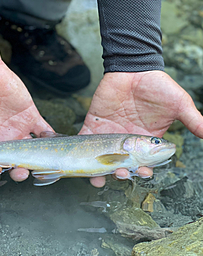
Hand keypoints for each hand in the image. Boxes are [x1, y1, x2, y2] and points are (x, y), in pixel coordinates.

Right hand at [0, 43, 52, 180]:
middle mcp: (2, 140)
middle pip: (14, 162)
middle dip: (19, 170)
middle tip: (22, 172)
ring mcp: (18, 129)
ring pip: (31, 150)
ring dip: (38, 157)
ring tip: (41, 161)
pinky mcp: (30, 117)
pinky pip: (44, 130)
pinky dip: (51, 137)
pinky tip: (52, 140)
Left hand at [80, 71, 202, 186]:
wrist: (132, 68)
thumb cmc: (156, 85)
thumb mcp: (178, 103)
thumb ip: (192, 120)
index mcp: (145, 141)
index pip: (143, 162)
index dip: (143, 171)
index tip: (143, 172)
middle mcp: (126, 142)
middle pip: (122, 165)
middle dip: (121, 174)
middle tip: (121, 173)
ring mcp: (109, 134)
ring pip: (102, 158)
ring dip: (99, 170)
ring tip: (99, 178)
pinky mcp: (94, 125)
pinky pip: (86, 140)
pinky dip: (81, 151)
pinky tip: (81, 161)